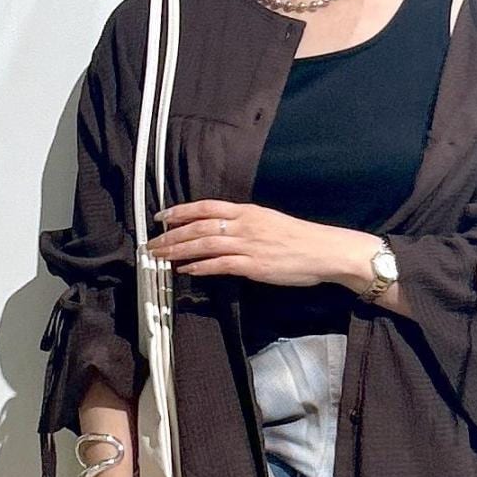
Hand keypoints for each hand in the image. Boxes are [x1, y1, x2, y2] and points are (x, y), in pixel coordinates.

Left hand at [148, 201, 375, 291]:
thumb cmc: (299, 239)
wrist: (324, 250)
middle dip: (171, 235)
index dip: (180, 211)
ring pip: (204, 245)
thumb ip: (244, 224)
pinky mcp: (253, 266)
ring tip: (160, 257)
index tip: (161, 217)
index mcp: (247, 211)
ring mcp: (248, 245)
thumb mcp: (268, 222)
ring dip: (179, 250)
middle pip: (198, 227)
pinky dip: (200, 267)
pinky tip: (186, 270)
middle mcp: (243, 224)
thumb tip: (221, 232)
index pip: (205, 207)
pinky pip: (220, 265)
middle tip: (151, 243)